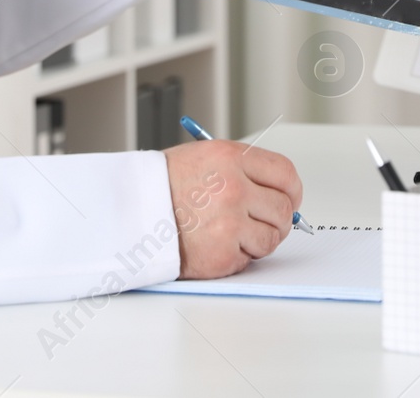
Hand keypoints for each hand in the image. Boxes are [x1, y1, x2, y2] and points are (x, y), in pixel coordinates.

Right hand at [163, 138, 302, 278]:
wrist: (127, 211)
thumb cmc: (162, 186)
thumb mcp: (204, 158)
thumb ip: (243, 171)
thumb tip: (280, 193)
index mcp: (230, 158)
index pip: (285, 174)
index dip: (292, 191)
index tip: (290, 199)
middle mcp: (234, 188)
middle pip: (283, 210)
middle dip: (278, 220)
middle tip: (262, 223)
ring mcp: (229, 223)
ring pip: (271, 238)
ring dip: (257, 241)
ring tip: (230, 234)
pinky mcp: (222, 254)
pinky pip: (248, 260)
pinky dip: (236, 258)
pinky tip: (213, 245)